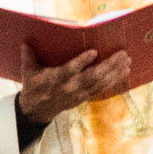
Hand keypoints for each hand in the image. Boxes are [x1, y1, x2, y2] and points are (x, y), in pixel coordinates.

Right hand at [14, 49, 133, 124]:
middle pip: (92, 77)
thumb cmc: (34, 87)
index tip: (93, 52)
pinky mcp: (84, 97)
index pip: (69, 70)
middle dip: (108, 66)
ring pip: (100, 83)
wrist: (37, 110)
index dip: (82, 62)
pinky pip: (102, 89)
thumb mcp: (28, 71)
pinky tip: (125, 71)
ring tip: (127, 61)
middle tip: (122, 54)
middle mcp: (70, 87)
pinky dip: (114, 81)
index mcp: (55, 79)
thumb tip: (25, 42)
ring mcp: (79, 94)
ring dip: (115, 72)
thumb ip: (29, 56)